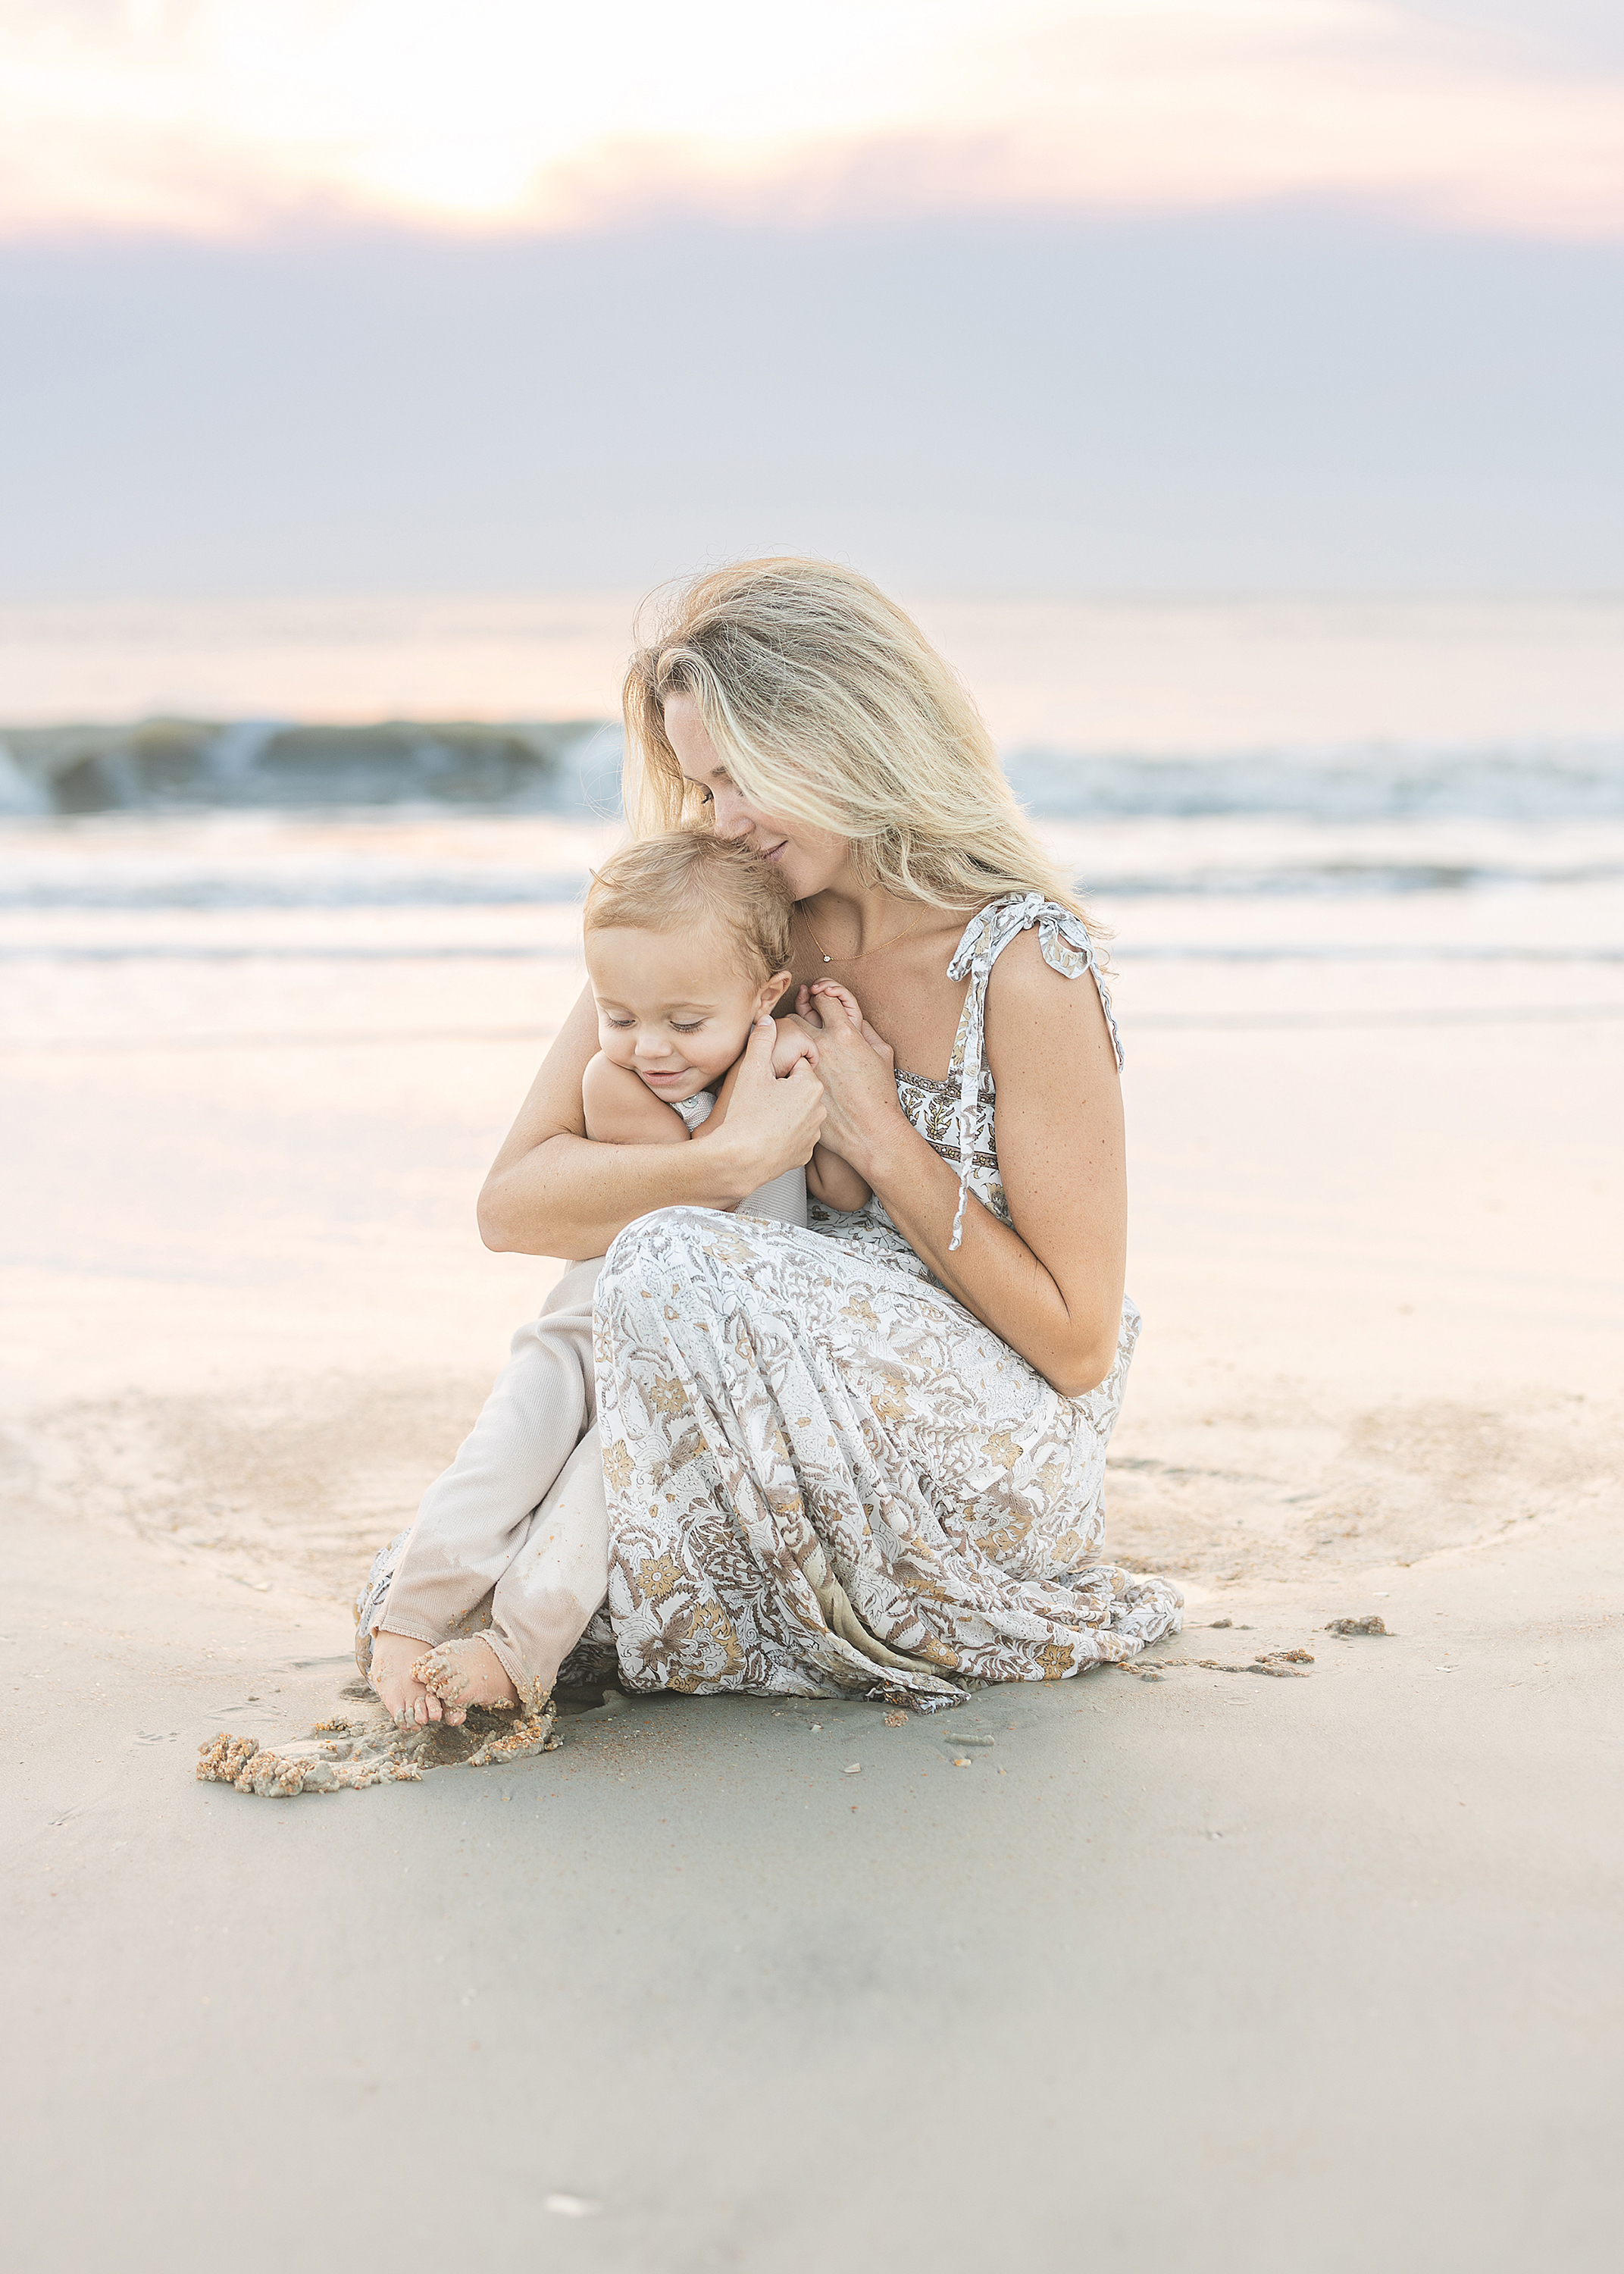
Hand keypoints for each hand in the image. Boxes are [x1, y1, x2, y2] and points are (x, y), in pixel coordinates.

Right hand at [718, 1015, 826, 1184]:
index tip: (764, 1081)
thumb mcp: (751, 1070)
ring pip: (799, 1113)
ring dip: (786, 1112)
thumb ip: (761, 1040)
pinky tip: (768, 1135)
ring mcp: (813, 1134)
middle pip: (800, 1089)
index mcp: (811, 1085)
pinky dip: (785, 1134)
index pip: (797, 1065)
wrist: (738, 1160)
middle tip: (760, 1100)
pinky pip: (797, 1135)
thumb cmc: (745, 1115)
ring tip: (762, 1119)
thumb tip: (767, 1020)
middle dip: (784, 1090)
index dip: (777, 1071)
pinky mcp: (805, 1154)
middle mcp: (819, 1110)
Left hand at [791, 983, 904, 1177]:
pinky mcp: (794, 1084)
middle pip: (798, 1014)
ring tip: (797, 1047)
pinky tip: (789, 1068)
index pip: (823, 998)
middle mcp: (822, 1045)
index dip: (821, 997)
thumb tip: (851, 1016)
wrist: (870, 1132)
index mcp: (845, 1034)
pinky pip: (778, 1062)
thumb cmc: (880, 1095)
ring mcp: (804, 1064)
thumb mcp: (882, 1053)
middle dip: (801, 1017)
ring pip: (784, 1037)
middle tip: (806, 1026)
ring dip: (789, 1037)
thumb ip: (865, 1029)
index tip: (820, 1002)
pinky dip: (782, 1060)